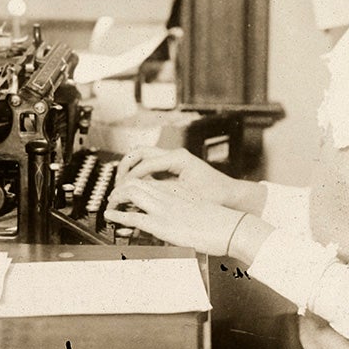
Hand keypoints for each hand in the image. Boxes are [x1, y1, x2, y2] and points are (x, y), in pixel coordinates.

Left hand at [104, 179, 246, 255]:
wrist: (232, 227)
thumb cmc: (221, 222)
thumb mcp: (200, 210)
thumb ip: (187, 209)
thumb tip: (181, 217)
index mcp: (178, 191)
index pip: (150, 180)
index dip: (134, 182)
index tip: (127, 189)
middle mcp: (169, 196)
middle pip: (137, 182)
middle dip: (121, 187)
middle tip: (115, 195)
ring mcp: (164, 209)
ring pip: (131, 193)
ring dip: (117, 197)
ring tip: (111, 203)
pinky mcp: (162, 225)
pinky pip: (134, 217)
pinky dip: (118, 215)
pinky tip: (111, 215)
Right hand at [116, 146, 248, 209]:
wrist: (231, 195)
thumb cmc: (215, 195)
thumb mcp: (187, 196)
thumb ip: (162, 192)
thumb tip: (139, 193)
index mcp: (177, 158)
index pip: (144, 163)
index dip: (130, 177)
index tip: (120, 190)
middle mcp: (174, 154)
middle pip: (139, 152)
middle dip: (125, 166)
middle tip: (117, 183)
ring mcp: (173, 159)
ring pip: (143, 155)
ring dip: (131, 167)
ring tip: (123, 184)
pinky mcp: (173, 166)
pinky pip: (150, 164)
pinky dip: (139, 172)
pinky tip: (136, 186)